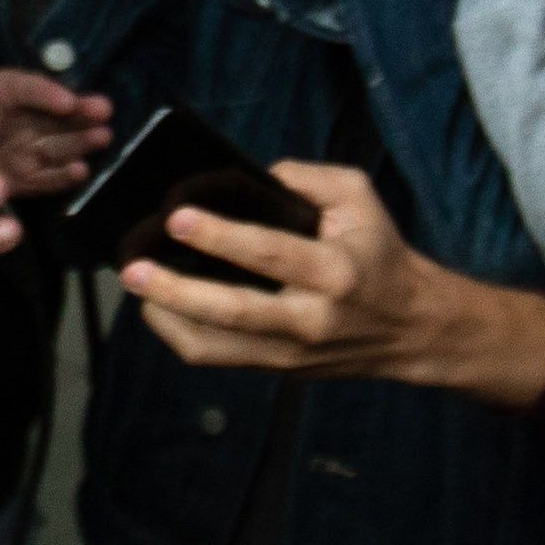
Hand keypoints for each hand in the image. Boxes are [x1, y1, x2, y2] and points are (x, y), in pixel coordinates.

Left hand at [120, 160, 544, 404]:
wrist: (411, 327)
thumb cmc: (379, 253)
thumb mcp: (359, 200)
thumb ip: (306, 178)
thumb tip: (249, 176)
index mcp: (336, 272)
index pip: (272, 254)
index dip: (222, 237)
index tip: (177, 217)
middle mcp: (312, 318)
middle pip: (234, 311)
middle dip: (176, 290)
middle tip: (133, 268)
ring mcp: (291, 352)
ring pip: (215, 347)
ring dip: (167, 317)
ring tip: (135, 286)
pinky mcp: (277, 369)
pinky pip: (217, 358)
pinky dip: (179, 333)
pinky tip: (156, 307)